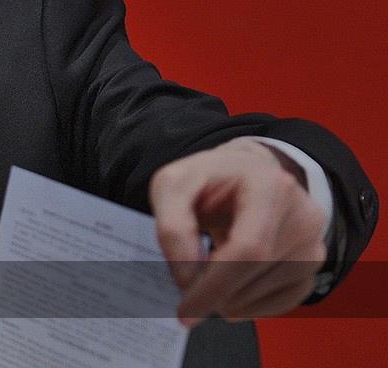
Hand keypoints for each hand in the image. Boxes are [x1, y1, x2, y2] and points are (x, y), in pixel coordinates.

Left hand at [149, 137, 326, 325]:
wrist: (248, 174)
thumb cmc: (209, 179)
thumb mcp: (174, 184)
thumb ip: (171, 227)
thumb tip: (188, 278)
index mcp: (269, 187)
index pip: (248, 249)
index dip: (214, 285)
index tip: (186, 310)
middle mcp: (302, 217)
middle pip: (254, 275)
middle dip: (212, 292)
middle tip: (187, 284)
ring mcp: (313, 245)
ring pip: (262, 296)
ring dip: (225, 297)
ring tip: (211, 263)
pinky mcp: (312, 268)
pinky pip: (277, 305)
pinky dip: (245, 304)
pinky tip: (230, 281)